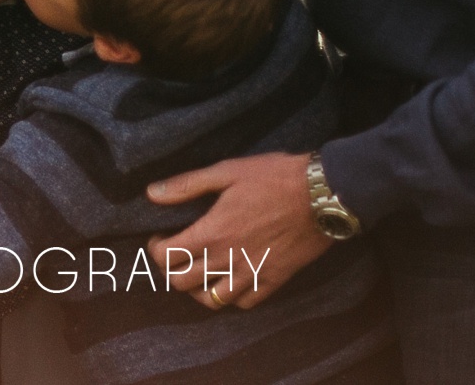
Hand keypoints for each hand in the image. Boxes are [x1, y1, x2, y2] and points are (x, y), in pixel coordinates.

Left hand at [145, 152, 332, 308]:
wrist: (322, 195)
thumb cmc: (274, 178)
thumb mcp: (226, 171)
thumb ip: (187, 185)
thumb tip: (152, 193)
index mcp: (212, 232)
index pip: (167, 257)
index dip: (155, 249)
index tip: (159, 238)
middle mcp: (228, 259)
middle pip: (183, 283)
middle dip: (171, 270)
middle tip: (176, 254)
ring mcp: (252, 273)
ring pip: (212, 300)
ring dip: (198, 289)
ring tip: (199, 271)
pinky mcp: (274, 280)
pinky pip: (245, 303)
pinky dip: (232, 297)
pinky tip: (230, 281)